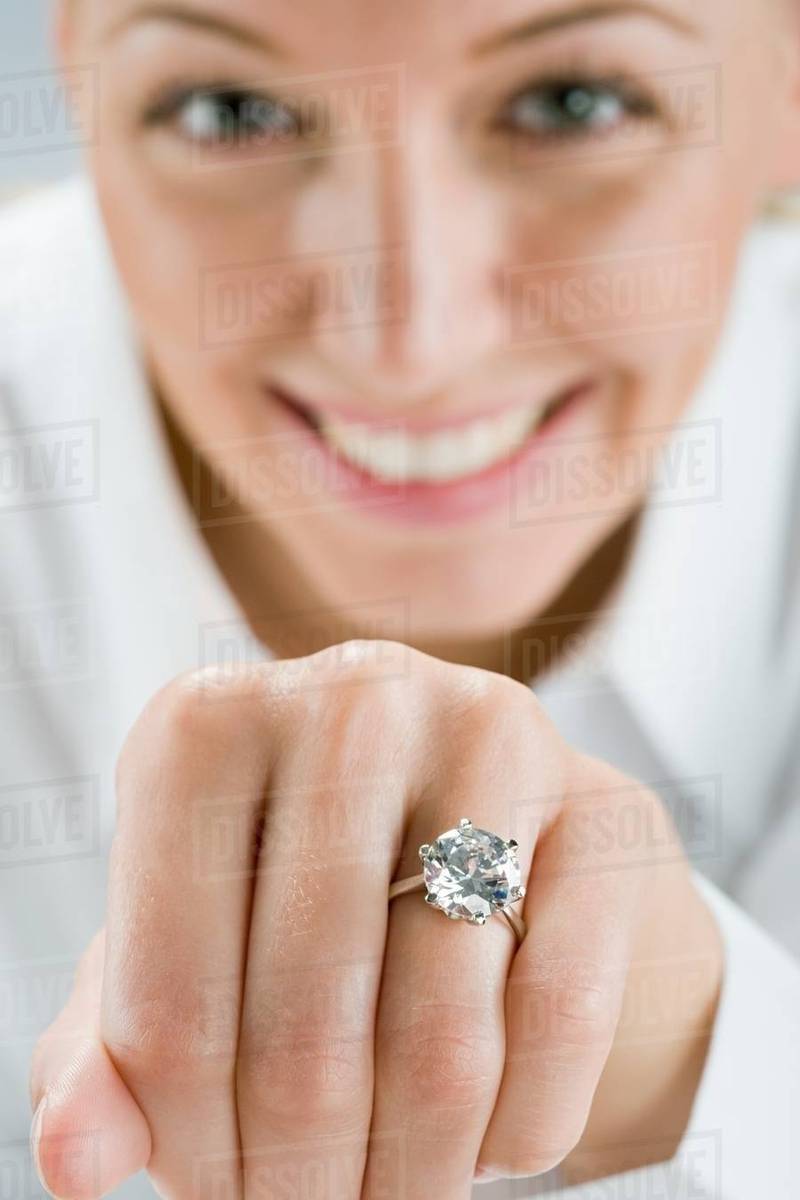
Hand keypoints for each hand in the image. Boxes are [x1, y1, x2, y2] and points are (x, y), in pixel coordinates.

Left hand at [30, 642, 721, 1199]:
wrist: (469, 819)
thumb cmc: (294, 890)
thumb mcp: (182, 951)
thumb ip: (105, 1055)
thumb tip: (76, 1159)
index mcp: (203, 728)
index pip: (167, 1001)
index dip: (187, 1145)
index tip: (215, 1198)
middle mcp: (348, 699)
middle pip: (304, 1027)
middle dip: (300, 1179)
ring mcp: (487, 739)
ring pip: (441, 1042)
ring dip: (411, 1174)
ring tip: (390, 1196)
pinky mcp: (601, 806)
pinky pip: (561, 1022)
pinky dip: (519, 1129)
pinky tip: (484, 1141)